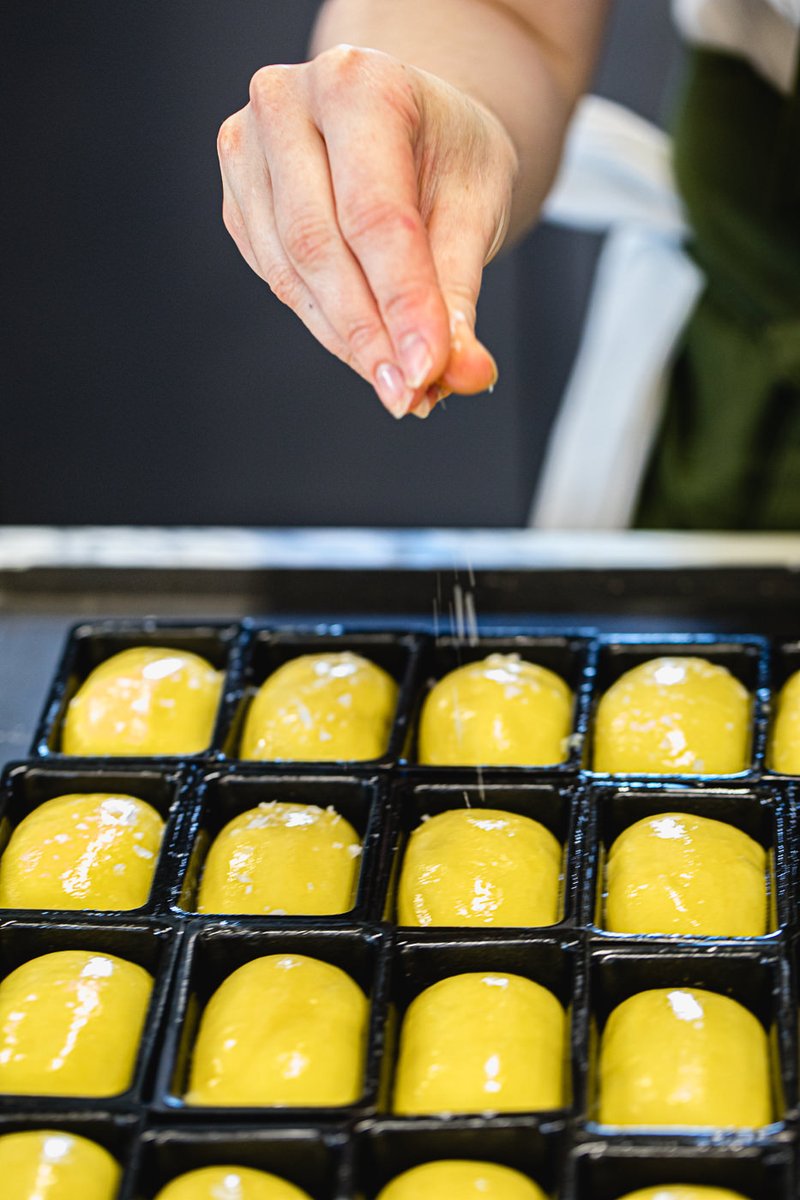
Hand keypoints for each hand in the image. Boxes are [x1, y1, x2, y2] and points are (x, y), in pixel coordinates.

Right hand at [217, 44, 516, 417]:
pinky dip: (324, 324)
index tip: (427, 372)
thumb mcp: (477, 207)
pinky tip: (365, 347)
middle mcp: (287, 103)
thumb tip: (462, 374)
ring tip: (399, 382)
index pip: (376, 215)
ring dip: (346, 340)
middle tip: (410, 396)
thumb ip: (459, 293)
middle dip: (369, 335)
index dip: (402, 303)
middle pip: (320, 246)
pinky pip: (276, 279)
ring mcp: (248, 148)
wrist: (411, 119)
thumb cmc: (446, 151)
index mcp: (358, 83)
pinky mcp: (237, 196)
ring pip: (291, 273)